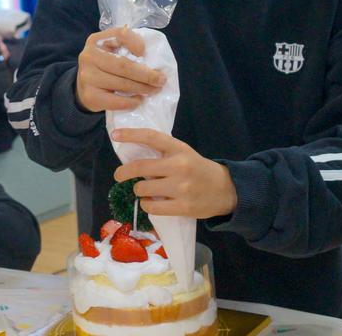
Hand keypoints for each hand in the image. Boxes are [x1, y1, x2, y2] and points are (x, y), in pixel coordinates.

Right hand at [75, 27, 166, 112]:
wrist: (83, 87)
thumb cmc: (104, 66)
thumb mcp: (110, 51)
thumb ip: (126, 47)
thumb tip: (154, 59)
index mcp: (96, 41)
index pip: (120, 35)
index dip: (136, 42)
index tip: (145, 52)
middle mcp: (89, 56)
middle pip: (124, 65)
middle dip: (147, 74)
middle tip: (161, 80)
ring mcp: (87, 77)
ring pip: (122, 84)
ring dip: (143, 88)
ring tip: (154, 90)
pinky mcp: (90, 96)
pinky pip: (116, 101)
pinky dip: (131, 102)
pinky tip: (138, 100)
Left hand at [111, 128, 237, 218]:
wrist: (226, 190)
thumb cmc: (198, 169)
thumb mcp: (184, 154)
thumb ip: (162, 153)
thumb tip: (132, 158)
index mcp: (179, 148)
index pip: (151, 137)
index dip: (131, 134)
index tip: (115, 135)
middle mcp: (179, 165)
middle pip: (140, 167)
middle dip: (123, 172)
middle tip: (118, 175)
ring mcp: (181, 187)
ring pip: (142, 189)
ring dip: (138, 190)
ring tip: (145, 190)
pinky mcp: (183, 206)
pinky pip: (151, 206)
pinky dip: (146, 205)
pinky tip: (151, 202)